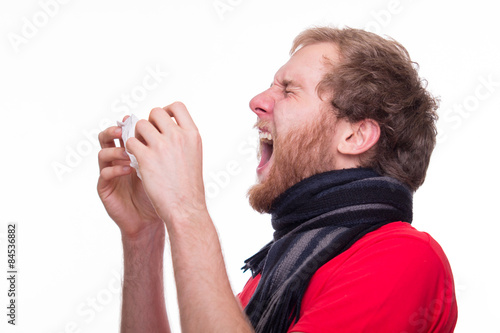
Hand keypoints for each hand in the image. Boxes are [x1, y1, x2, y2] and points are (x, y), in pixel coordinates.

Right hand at [97, 116, 163, 239]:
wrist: (156, 217)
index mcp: (131, 151)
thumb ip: (163, 147)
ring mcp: (109, 173)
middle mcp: (117, 159)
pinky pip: (103, 174)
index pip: (124, 130)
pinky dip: (115, 169)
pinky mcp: (105, 189)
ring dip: (116, 151)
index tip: (140, 120)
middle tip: (124, 131)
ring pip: (102, 153)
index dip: (129, 123)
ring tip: (130, 153)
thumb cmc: (163, 190)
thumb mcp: (165, 165)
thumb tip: (173, 124)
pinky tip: (129, 170)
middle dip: (115, 131)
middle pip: (107, 137)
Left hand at [126, 102, 206, 224]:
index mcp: (193, 135)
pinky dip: (130, 150)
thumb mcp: (194, 156)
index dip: (166, 110)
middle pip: (155, 112)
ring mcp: (162, 145)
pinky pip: (130, 142)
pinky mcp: (146, 157)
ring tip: (141, 151)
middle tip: (148, 139)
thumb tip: (167, 127)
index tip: (161, 122)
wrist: (185, 208)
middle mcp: (178, 136)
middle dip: (149, 123)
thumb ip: (183, 139)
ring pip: (140, 126)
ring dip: (137, 136)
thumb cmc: (189, 187)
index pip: (177, 106)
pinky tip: (135, 161)